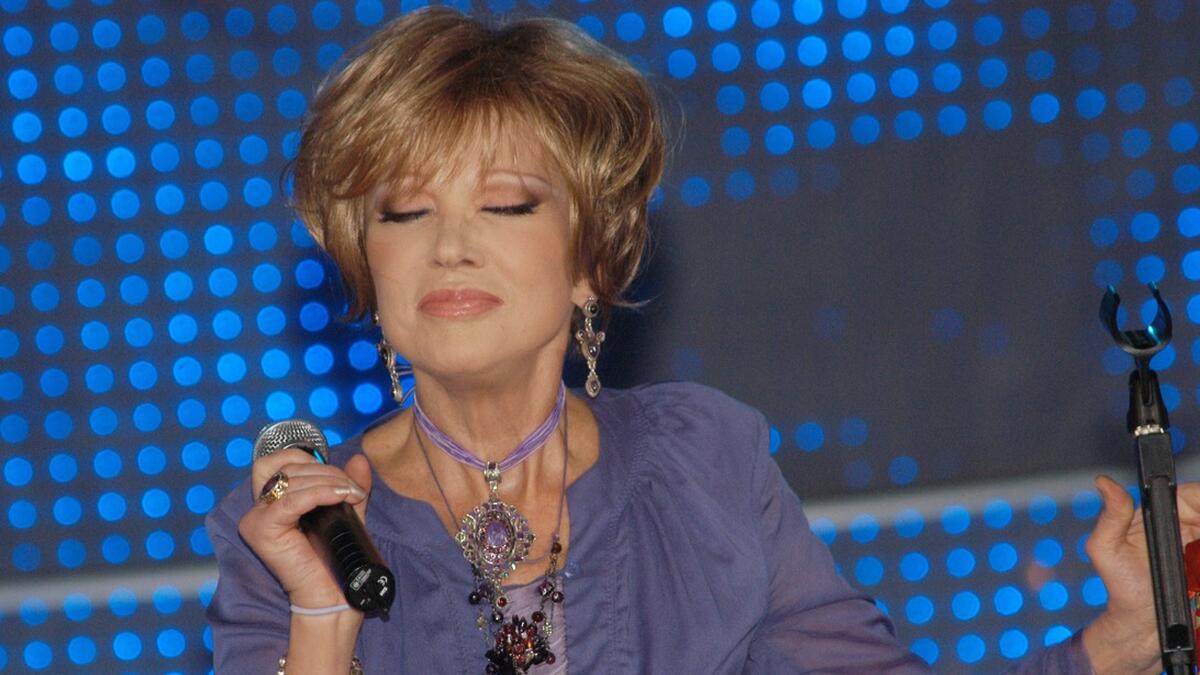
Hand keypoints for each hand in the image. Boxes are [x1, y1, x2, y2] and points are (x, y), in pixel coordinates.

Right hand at [237, 449, 372, 607]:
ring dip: (329, 482)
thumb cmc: (336, 554)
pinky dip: (319, 494)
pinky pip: (291, 501)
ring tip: (353, 494)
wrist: (334, 593)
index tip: (339, 476)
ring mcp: (256, 519)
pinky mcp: (262, 530)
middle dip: (326, 471)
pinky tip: (340, 497)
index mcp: (272, 501)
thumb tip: (359, 458)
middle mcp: (258, 509)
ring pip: (292, 481)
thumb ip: (348, 485)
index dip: (309, 459)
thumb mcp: (345, 511)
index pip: (280, 461)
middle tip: (353, 489)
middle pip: (288, 468)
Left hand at [1082, 475, 1199, 674]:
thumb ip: (1109, 517)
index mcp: (1158, 515)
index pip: (1190, 496)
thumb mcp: (1106, 550)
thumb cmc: (1121, 586)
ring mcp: (1198, 544)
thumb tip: (1104, 483)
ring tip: (1196, 557)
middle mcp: (1183, 525)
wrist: (1143, 624)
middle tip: (1196, 543)